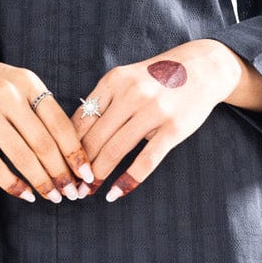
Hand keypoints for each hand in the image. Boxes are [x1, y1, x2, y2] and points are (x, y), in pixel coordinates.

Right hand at [0, 36, 92, 203]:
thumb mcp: (18, 81)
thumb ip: (40, 107)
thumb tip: (71, 149)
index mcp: (28, 82)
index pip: (60, 123)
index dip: (76, 153)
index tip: (87, 174)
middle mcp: (8, 96)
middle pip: (43, 143)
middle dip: (61, 173)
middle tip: (72, 193)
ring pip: (21, 156)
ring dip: (41, 181)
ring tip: (53, 197)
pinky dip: (12, 184)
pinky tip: (25, 194)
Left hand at [74, 40, 244, 200]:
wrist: (202, 68)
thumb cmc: (156, 78)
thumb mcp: (126, 79)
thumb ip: (103, 101)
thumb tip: (72, 135)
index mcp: (114, 80)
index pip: (81, 119)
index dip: (67, 146)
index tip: (59, 164)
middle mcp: (132, 94)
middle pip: (95, 137)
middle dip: (79, 165)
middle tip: (70, 185)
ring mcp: (154, 111)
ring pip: (116, 150)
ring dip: (98, 175)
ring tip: (87, 191)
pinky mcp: (174, 129)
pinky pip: (146, 161)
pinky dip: (128, 181)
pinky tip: (115, 194)